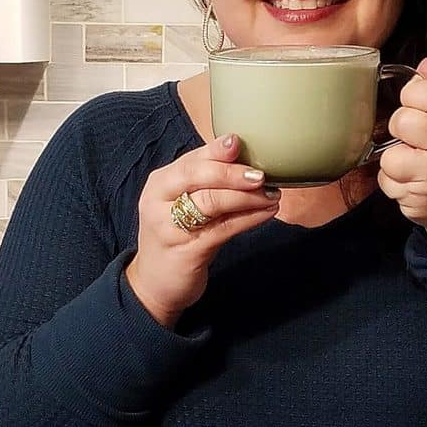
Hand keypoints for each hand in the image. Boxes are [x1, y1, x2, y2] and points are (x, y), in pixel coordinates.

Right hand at [124, 136, 279, 326]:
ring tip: (272, 195)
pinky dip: (249, 219)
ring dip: (247, 197)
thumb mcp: (183, 203)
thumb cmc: (176, 236)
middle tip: (261, 174)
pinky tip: (267, 213)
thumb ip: (206, 181)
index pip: (191, 160)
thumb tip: (246, 157)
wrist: (154, 284)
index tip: (239, 142)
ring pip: (211, 202)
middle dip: (232, 173)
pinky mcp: (187, 251)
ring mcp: (170, 227)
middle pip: (197, 177)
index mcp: (160, 183)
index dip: (216, 151)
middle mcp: (159, 201)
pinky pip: (223, 229)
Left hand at [377, 56, 426, 256]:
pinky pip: (386, 181)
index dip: (415, 94)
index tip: (418, 103)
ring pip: (390, 155)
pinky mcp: (420, 200)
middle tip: (417, 138)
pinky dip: (393, 181)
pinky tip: (413, 182)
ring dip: (395, 159)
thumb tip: (426, 63)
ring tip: (416, 163)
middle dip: (401, 128)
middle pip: (403, 121)